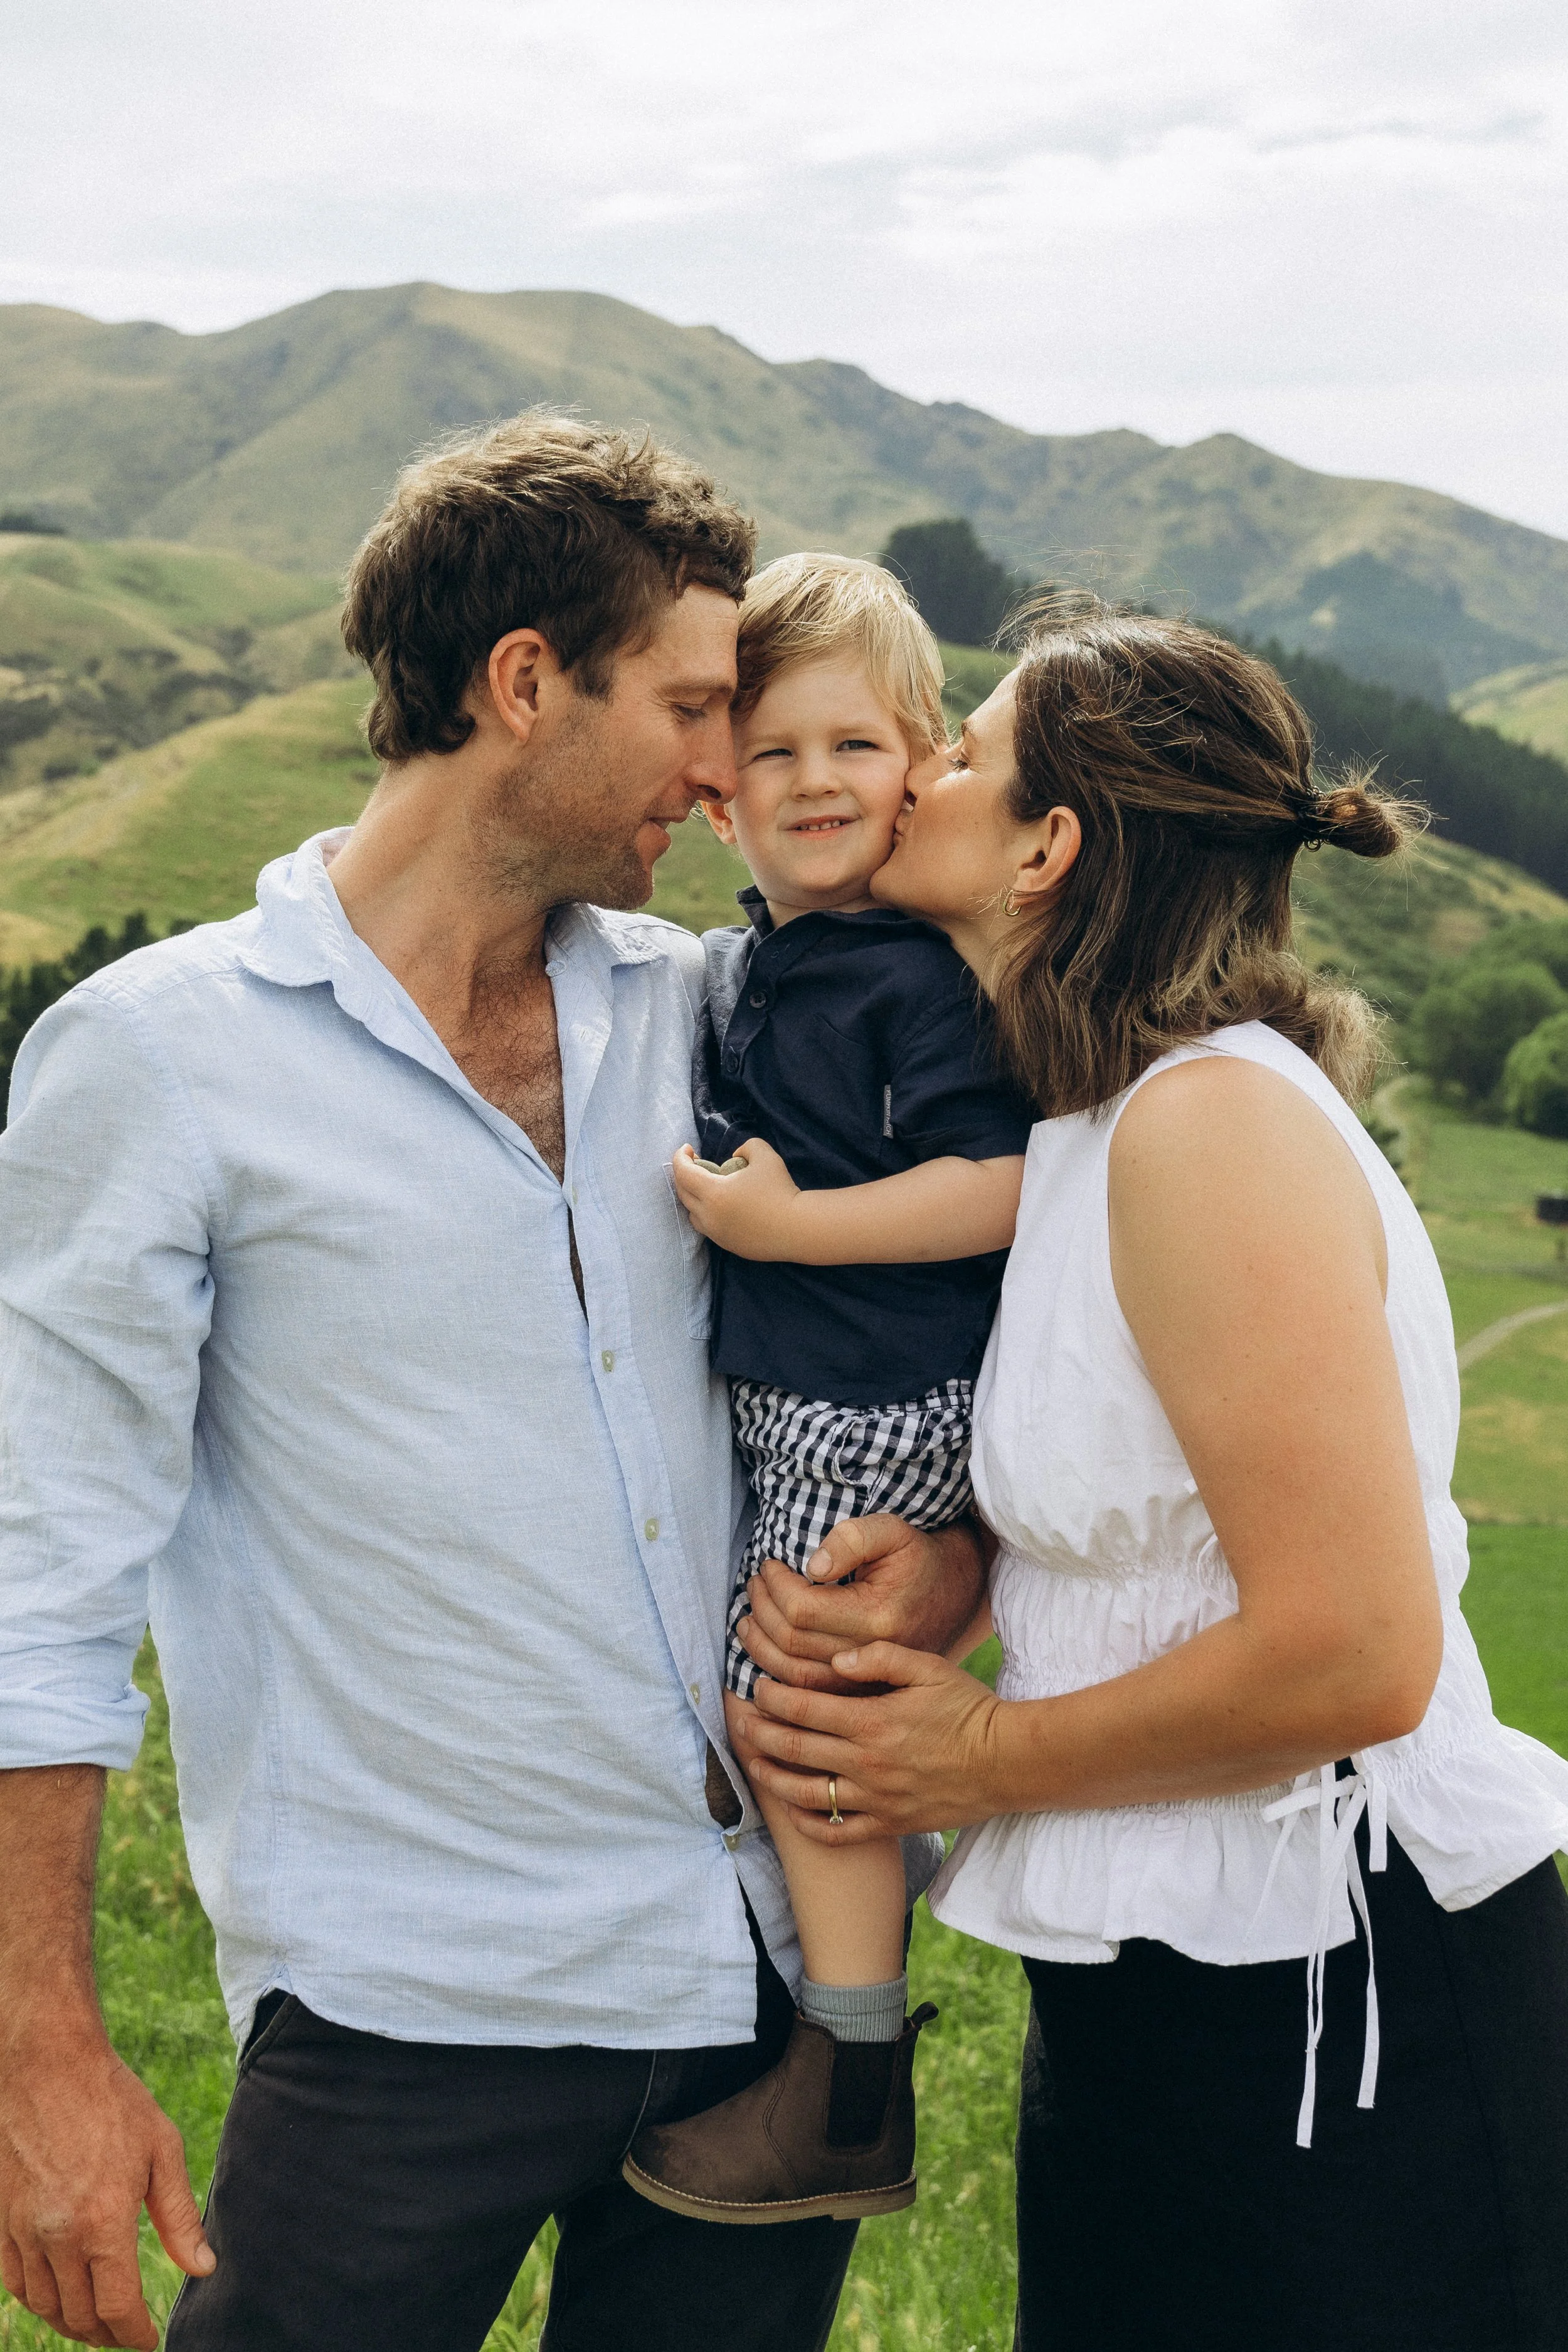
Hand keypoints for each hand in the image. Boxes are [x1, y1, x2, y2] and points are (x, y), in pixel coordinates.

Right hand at [0, 2015, 213, 2347]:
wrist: (48, 2065)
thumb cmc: (112, 2100)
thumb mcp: (161, 2149)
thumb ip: (178, 2216)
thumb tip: (202, 2267)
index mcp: (103, 2223)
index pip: (118, 2309)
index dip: (135, 2335)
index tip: (150, 2342)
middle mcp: (58, 2237)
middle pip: (80, 2317)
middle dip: (107, 2336)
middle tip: (127, 2334)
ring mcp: (24, 2231)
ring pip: (45, 2306)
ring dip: (72, 2324)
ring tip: (97, 2324)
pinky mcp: (1, 2221)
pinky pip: (16, 2283)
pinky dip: (38, 2301)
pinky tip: (58, 2298)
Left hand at [671, 1140, 801, 1259]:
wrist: (798, 1228)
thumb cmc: (780, 1190)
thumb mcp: (764, 1155)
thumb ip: (746, 1146)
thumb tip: (736, 1156)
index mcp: (713, 1193)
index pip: (682, 1173)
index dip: (680, 1157)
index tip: (689, 1148)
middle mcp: (709, 1216)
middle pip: (682, 1194)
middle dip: (684, 1175)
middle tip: (697, 1164)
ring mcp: (717, 1234)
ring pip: (692, 1214)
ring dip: (693, 1198)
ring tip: (707, 1187)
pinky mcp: (728, 1245)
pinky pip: (708, 1228)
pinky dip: (708, 1214)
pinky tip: (723, 1207)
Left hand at [731, 1639, 1007, 1840]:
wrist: (1006, 1763)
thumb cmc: (968, 1709)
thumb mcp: (929, 1667)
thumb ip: (881, 1656)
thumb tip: (836, 1657)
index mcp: (872, 1720)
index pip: (803, 1708)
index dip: (771, 1698)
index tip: (755, 1688)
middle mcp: (866, 1762)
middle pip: (794, 1749)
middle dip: (759, 1733)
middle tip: (739, 1721)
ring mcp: (875, 1799)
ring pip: (806, 1793)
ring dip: (771, 1777)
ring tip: (754, 1763)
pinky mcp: (888, 1825)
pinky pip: (837, 1832)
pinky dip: (808, 1822)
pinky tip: (793, 1808)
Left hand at [739, 1515, 987, 1690]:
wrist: (958, 1601)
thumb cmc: (919, 1561)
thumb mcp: (895, 1532)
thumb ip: (853, 1539)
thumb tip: (811, 1568)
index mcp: (879, 1619)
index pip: (802, 1610)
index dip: (775, 1587)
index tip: (767, 1567)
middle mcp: (872, 1658)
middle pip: (792, 1647)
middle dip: (761, 1614)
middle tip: (753, 1590)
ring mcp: (869, 1686)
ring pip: (794, 1680)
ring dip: (760, 1651)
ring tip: (747, 1622)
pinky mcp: (866, 1701)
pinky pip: (809, 1697)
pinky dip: (778, 1678)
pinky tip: (763, 1658)